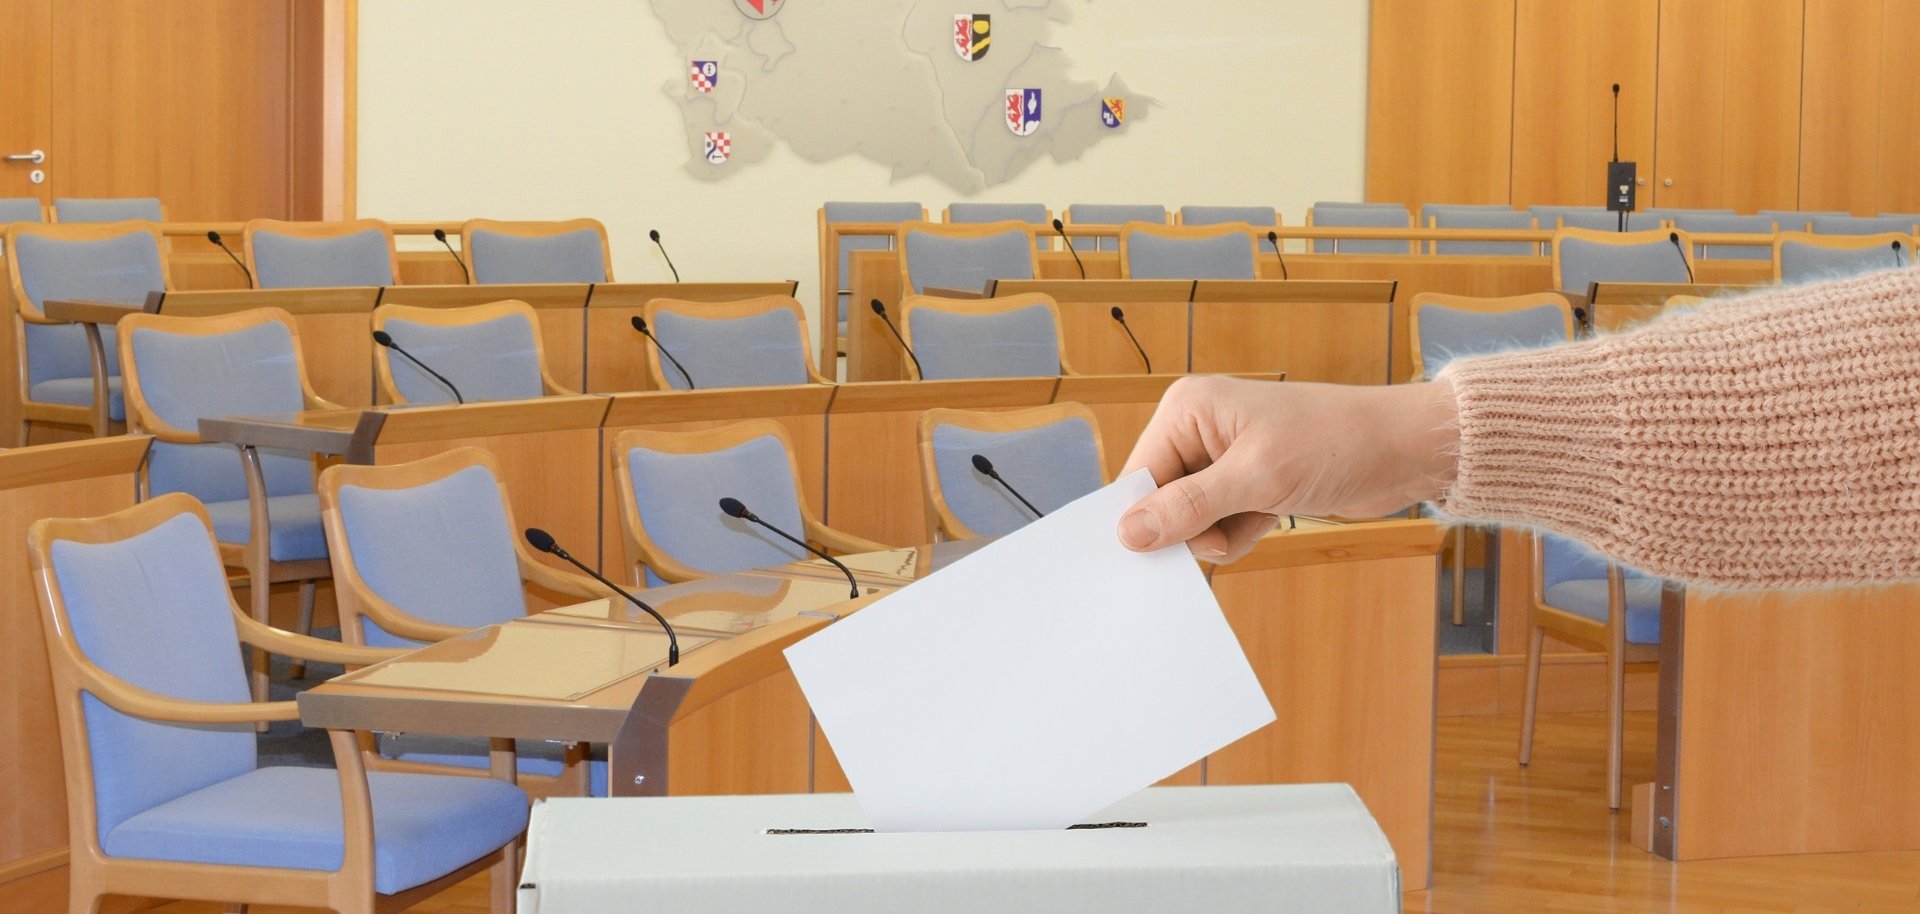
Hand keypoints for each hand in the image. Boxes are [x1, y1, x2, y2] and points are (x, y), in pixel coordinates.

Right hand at [1117, 376, 1458, 561]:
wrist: (1402, 450)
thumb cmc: (1334, 444)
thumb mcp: (1256, 479)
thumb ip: (1188, 507)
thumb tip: (1128, 533)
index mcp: (1188, 409)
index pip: (1140, 475)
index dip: (1147, 518)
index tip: (1163, 553)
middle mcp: (1199, 428)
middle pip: (1161, 500)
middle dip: (1192, 527)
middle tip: (1226, 531)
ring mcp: (1223, 456)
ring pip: (1191, 519)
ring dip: (1220, 534)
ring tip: (1259, 516)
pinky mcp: (1246, 480)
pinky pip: (1219, 523)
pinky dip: (1240, 533)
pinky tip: (1270, 516)